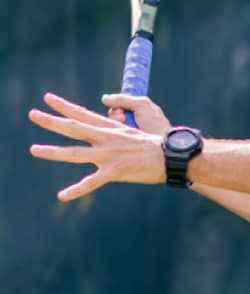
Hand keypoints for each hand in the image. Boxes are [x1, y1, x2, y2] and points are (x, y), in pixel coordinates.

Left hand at [29, 92, 169, 200]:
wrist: (173, 157)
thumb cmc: (157, 147)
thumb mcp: (134, 133)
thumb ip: (117, 132)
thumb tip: (112, 126)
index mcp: (112, 128)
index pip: (83, 114)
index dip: (64, 106)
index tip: (47, 98)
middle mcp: (107, 139)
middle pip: (73, 127)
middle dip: (51, 121)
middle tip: (32, 114)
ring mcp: (109, 155)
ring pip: (75, 153)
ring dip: (52, 151)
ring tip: (33, 150)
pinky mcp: (114, 172)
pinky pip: (91, 182)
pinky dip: (76, 190)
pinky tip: (61, 196)